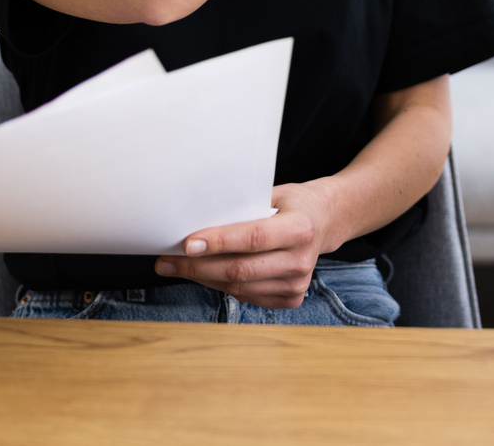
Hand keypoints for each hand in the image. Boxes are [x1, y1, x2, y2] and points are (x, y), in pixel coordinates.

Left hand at [154, 181, 332, 308]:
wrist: (326, 221)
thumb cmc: (293, 204)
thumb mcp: (274, 195)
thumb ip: (244, 209)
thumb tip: (197, 220)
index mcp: (300, 228)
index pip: (253, 238)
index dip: (218, 242)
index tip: (186, 244)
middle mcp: (301, 260)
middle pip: (240, 270)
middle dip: (197, 267)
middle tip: (167, 261)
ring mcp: (297, 283)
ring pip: (238, 287)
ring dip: (203, 279)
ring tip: (177, 268)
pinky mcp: (290, 298)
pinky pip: (245, 296)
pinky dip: (221, 286)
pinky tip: (206, 275)